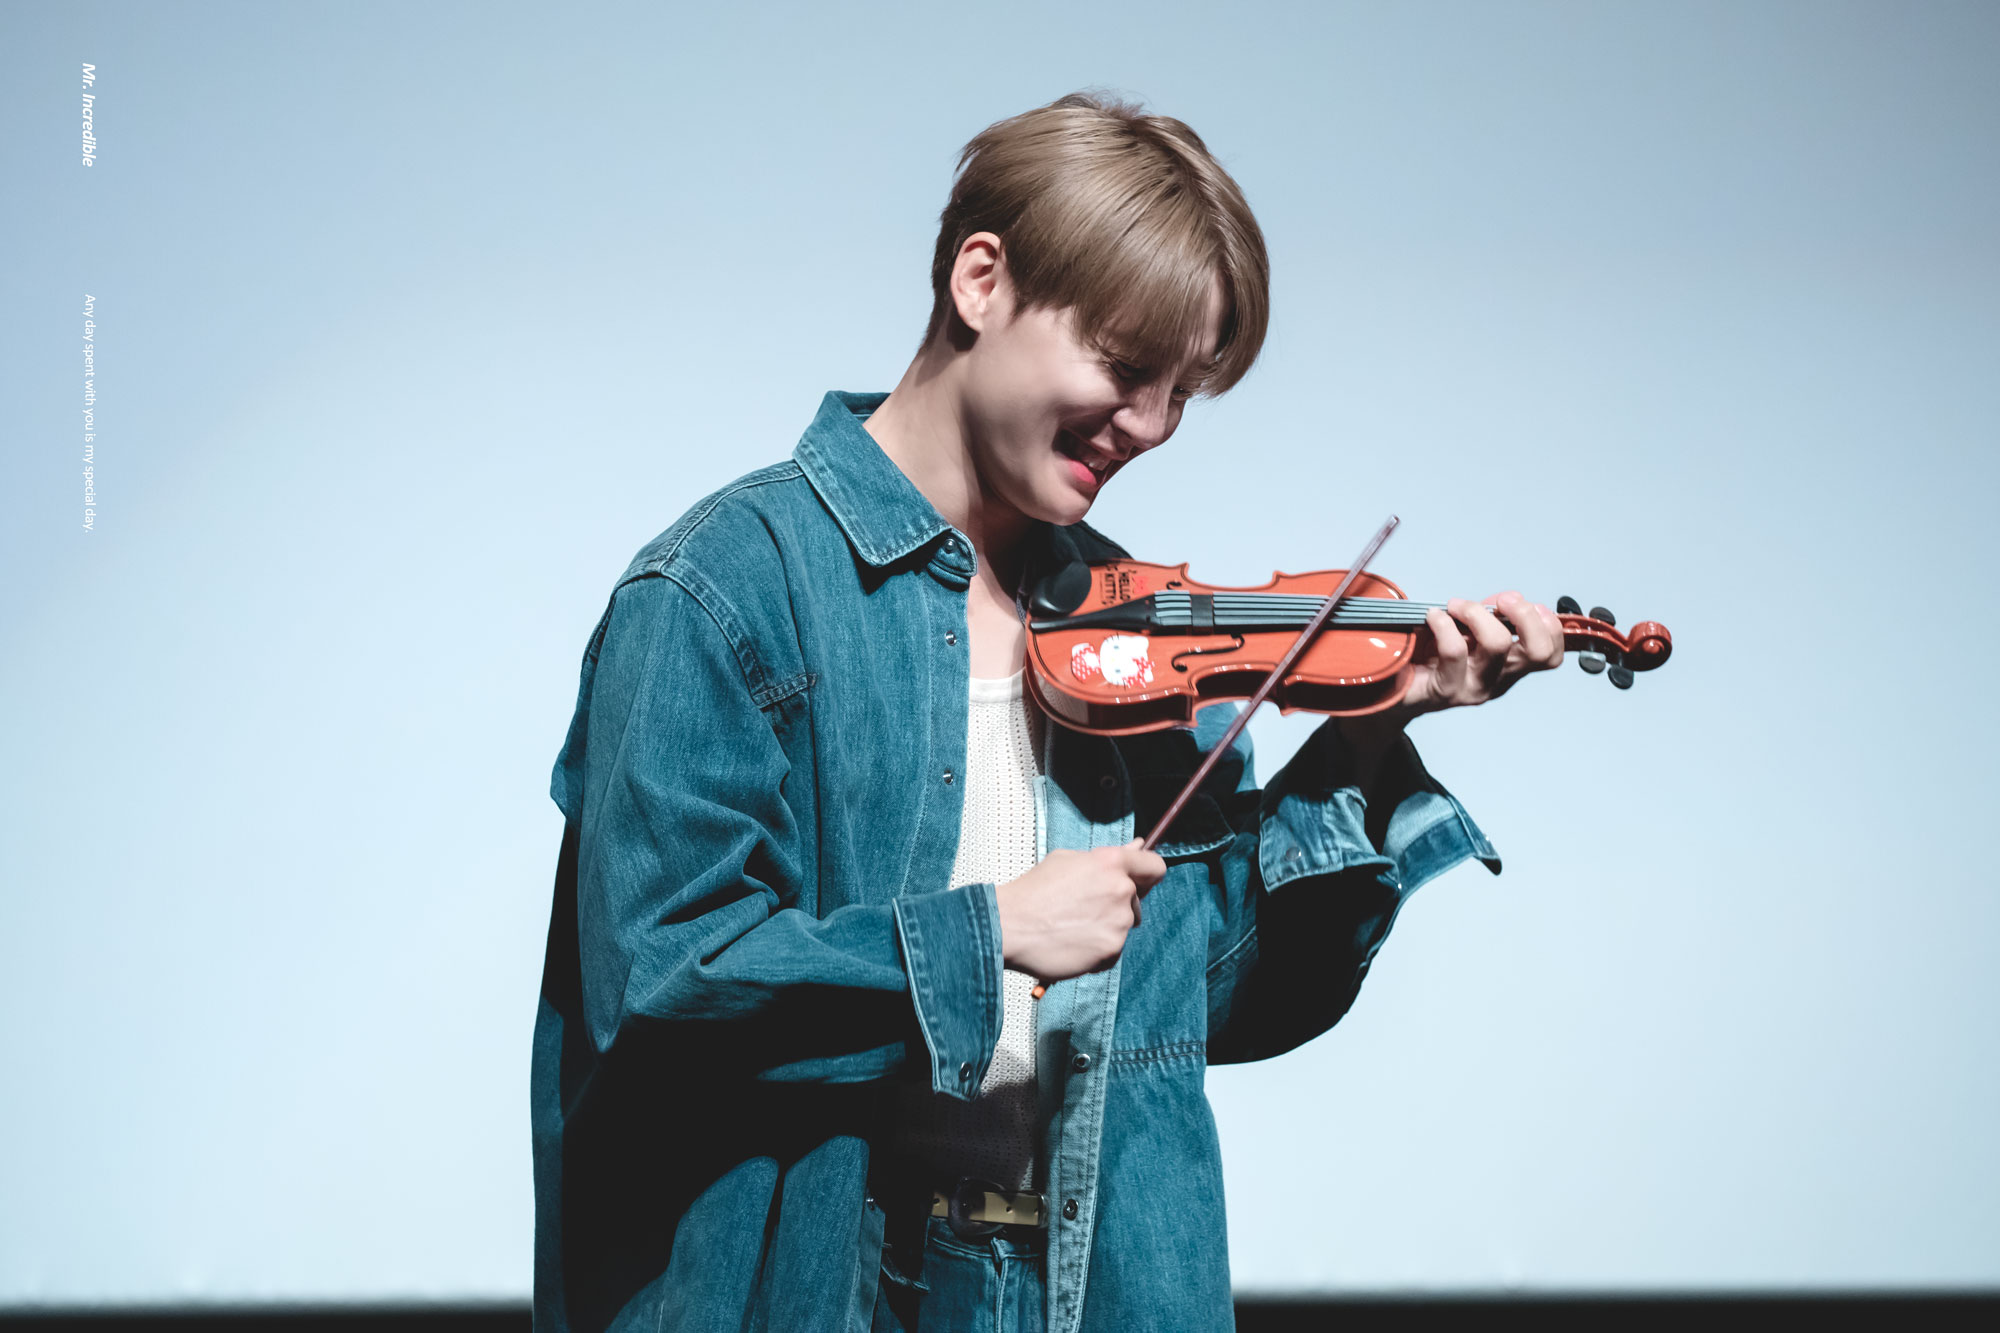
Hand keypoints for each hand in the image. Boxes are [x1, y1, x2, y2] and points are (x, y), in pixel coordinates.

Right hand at [994, 840, 1165, 982]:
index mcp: (1111, 862)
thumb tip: (1137, 847)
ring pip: (1122, 926)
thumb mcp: (1068, 861)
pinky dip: (1096, 950)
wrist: (1009, 926)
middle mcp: (1120, 890)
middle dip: (1117, 904)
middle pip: (1137, 901)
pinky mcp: (1111, 949)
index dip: (1148, 875)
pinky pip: (1112, 950)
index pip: (1155, 867)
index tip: (1140, 882)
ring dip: (1105, 928)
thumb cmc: (1032, 892)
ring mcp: (1118, 921)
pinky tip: (1071, 943)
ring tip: (1071, 926)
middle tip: (1084, 908)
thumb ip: (1107, 857)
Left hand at [1399, 590, 1564, 716]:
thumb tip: (1511, 598)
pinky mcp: (1446, 690)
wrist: (1393, 687)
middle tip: (1499, 601)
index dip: (1547, 624)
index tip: (1522, 603)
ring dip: (1476, 613)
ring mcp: (1474, 688)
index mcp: (1509, 666)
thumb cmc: (1430, 655)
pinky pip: (1454, 650)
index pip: (1550, 654)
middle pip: (1539, 651)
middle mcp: (1498, 680)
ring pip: (1497, 645)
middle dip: (1524, 614)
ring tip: (1455, 606)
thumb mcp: (1467, 629)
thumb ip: (1491, 614)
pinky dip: (1444, 623)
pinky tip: (1433, 617)